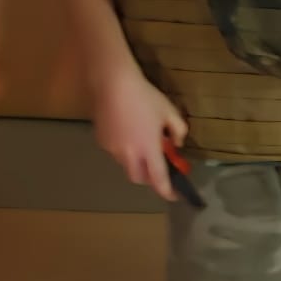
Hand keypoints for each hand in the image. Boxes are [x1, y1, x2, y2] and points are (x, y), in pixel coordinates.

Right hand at [91, 64, 188, 202]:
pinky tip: (127, 132)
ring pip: (126, 165)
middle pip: (139, 178)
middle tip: (157, 167)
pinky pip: (115, 152)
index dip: (167, 191)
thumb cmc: (145, 97)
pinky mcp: (101, 140)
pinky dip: (124, 149)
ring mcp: (112, 149)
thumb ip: (178, 131)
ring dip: (136, 162)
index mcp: (148, 149)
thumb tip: (176, 144)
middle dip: (149, 178)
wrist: (113, 84)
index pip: (158, 179)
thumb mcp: (169, 111)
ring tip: (141, 143)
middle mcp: (128, 154)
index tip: (173, 195)